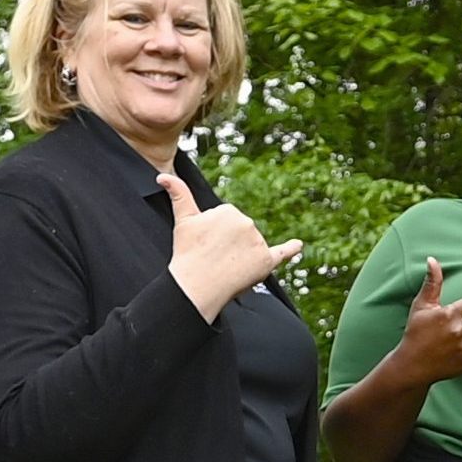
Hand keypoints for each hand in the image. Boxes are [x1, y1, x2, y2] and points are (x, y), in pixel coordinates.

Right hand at [161, 172, 302, 320]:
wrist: (195, 285)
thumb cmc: (187, 253)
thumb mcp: (183, 221)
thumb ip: (178, 194)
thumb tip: (162, 175)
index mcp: (228, 210)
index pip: (227, 222)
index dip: (215, 236)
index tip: (206, 245)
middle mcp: (247, 223)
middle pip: (241, 234)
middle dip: (229, 245)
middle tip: (214, 258)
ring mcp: (258, 242)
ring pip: (252, 247)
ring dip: (242, 257)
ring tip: (226, 267)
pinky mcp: (266, 262)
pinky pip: (282, 253)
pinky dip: (291, 249)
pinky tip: (298, 245)